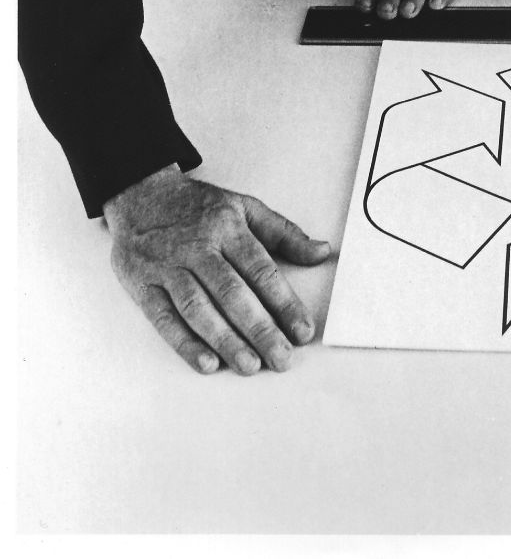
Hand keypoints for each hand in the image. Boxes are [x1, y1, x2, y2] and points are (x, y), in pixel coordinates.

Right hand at [104, 166, 330, 375]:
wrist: (141, 194)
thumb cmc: (198, 206)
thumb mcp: (244, 206)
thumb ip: (284, 232)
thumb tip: (321, 252)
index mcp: (227, 227)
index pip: (260, 269)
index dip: (284, 302)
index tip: (303, 330)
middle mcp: (198, 248)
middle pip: (232, 293)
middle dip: (260, 329)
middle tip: (282, 359)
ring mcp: (168, 268)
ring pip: (199, 309)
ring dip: (225, 340)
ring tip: (250, 365)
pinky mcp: (144, 286)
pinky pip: (164, 319)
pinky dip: (184, 343)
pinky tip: (206, 363)